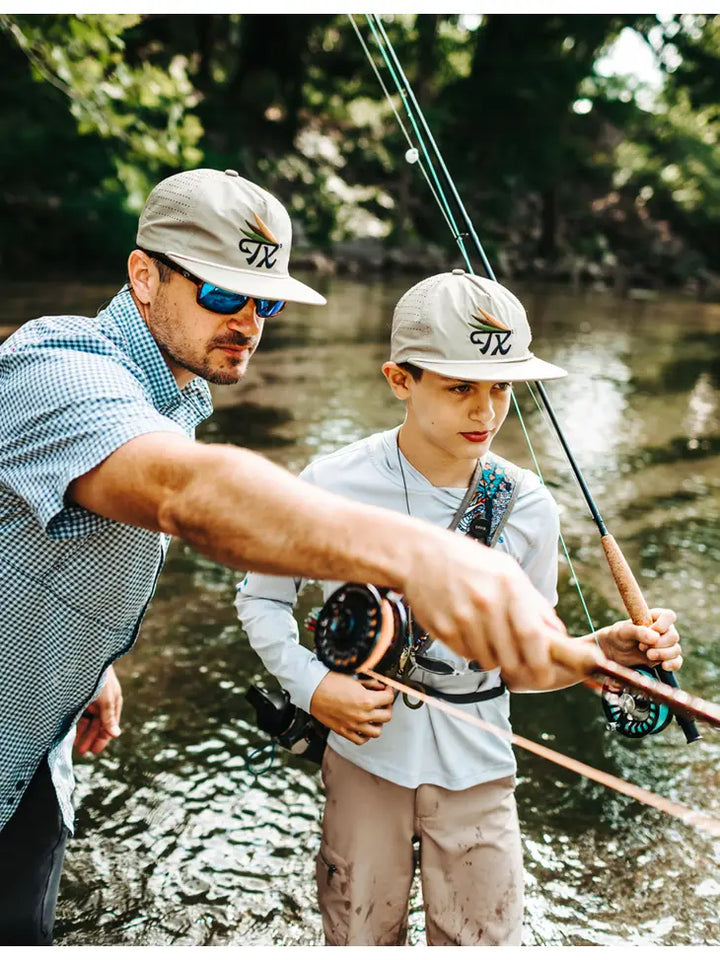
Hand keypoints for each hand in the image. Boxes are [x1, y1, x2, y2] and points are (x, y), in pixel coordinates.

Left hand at [74, 664, 122, 755]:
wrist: (87, 659)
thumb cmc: (100, 679)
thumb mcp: (106, 699)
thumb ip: (109, 718)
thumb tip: (116, 735)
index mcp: (113, 703)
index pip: (109, 725)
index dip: (102, 738)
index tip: (94, 751)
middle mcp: (103, 703)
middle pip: (98, 725)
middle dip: (91, 738)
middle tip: (82, 752)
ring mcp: (91, 701)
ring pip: (88, 721)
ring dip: (83, 734)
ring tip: (75, 745)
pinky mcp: (80, 699)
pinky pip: (80, 715)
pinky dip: (77, 725)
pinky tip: (72, 734)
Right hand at [310, 672, 393, 744]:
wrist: (312, 689)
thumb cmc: (329, 682)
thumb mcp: (354, 678)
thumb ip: (370, 684)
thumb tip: (380, 686)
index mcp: (366, 700)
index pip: (389, 698)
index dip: (390, 692)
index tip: (387, 690)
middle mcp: (362, 715)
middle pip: (387, 716)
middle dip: (387, 707)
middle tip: (383, 701)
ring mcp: (353, 725)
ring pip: (377, 732)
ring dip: (379, 723)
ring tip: (375, 715)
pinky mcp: (344, 731)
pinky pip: (361, 740)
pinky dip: (366, 735)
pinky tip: (364, 726)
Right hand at [401, 529, 567, 689]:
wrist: (420, 556)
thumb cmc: (468, 562)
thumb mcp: (507, 571)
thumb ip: (534, 603)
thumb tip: (557, 634)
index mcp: (508, 585)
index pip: (532, 636)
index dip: (541, 663)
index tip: (544, 676)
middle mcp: (486, 603)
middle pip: (511, 656)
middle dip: (517, 665)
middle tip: (515, 659)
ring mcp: (462, 618)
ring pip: (488, 660)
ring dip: (493, 657)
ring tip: (486, 633)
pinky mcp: (442, 629)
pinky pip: (466, 655)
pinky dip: (472, 650)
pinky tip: (467, 629)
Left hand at [595, 608, 681, 671]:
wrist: (614, 652)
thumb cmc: (618, 636)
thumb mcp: (623, 631)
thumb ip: (637, 631)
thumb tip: (655, 637)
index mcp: (655, 617)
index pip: (669, 616)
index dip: (664, 624)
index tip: (653, 630)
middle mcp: (664, 630)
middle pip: (673, 636)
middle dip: (660, 644)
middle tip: (642, 647)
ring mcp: (665, 645)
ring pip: (676, 649)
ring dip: (664, 654)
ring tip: (648, 655)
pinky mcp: (665, 658)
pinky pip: (677, 661)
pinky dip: (672, 664)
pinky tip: (663, 666)